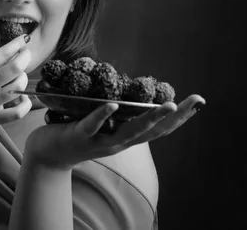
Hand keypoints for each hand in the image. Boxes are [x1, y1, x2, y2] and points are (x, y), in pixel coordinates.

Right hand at [0, 31, 33, 137]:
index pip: (3, 53)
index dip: (18, 43)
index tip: (25, 38)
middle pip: (15, 67)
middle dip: (26, 57)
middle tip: (26, 54)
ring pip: (19, 86)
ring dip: (23, 78)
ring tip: (19, 75)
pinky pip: (19, 112)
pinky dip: (26, 103)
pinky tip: (23, 97)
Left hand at [24, 94, 204, 169]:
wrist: (47, 155)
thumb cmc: (79, 134)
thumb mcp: (106, 125)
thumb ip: (121, 114)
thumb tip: (136, 91)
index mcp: (126, 137)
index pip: (160, 130)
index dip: (181, 117)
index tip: (199, 102)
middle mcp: (119, 143)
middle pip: (153, 132)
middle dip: (176, 116)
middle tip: (195, 101)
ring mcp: (100, 142)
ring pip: (128, 132)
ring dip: (149, 118)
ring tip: (166, 105)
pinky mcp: (78, 137)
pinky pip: (91, 127)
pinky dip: (102, 116)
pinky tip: (113, 104)